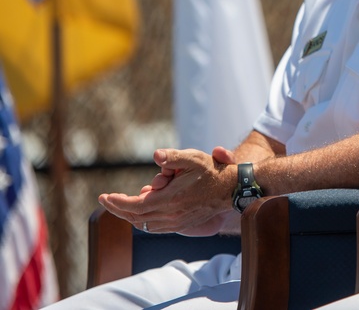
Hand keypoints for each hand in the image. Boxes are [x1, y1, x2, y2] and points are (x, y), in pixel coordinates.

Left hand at [99, 148, 236, 235]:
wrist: (230, 189)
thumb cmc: (211, 171)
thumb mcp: (193, 158)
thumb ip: (173, 157)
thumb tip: (156, 155)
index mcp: (170, 200)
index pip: (135, 205)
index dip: (117, 202)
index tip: (104, 196)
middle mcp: (171, 215)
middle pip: (136, 217)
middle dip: (118, 208)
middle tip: (105, 200)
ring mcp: (176, 222)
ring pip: (144, 224)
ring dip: (129, 215)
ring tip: (119, 204)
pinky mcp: (181, 224)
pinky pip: (154, 227)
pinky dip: (142, 221)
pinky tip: (139, 212)